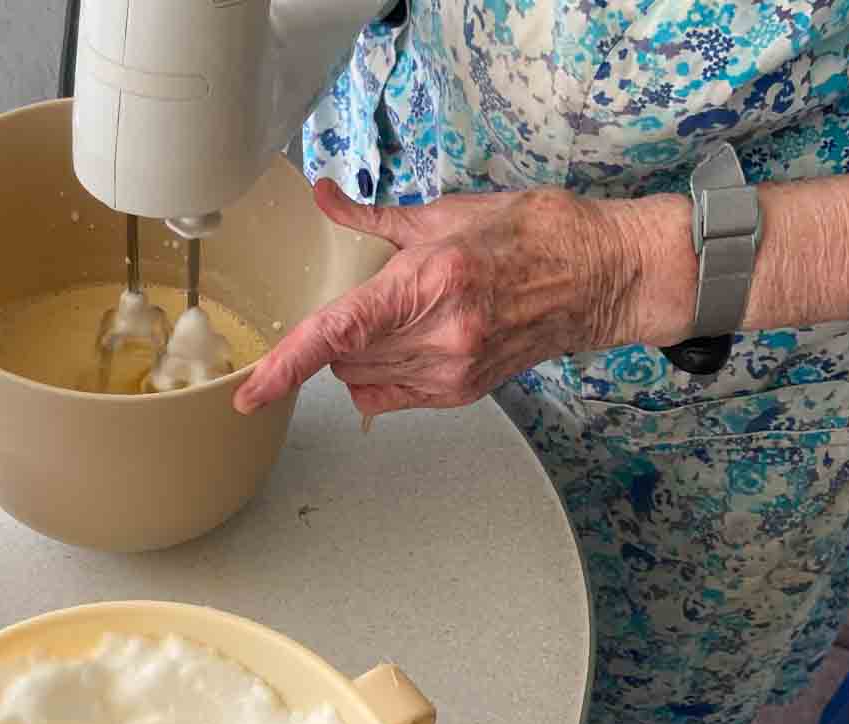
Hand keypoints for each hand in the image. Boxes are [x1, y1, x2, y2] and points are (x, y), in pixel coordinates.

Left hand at [233, 179, 691, 416]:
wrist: (598, 278)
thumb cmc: (532, 237)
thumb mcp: (447, 214)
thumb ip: (373, 220)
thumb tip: (324, 200)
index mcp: (430, 282)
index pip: (338, 332)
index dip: (287, 365)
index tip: (251, 392)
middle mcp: (439, 336)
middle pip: (342, 359)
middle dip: (332, 336)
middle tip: (364, 300)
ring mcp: (450, 372)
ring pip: (361, 381)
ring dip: (355, 356)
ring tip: (397, 318)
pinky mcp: (460, 394)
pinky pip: (388, 398)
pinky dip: (378, 376)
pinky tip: (406, 347)